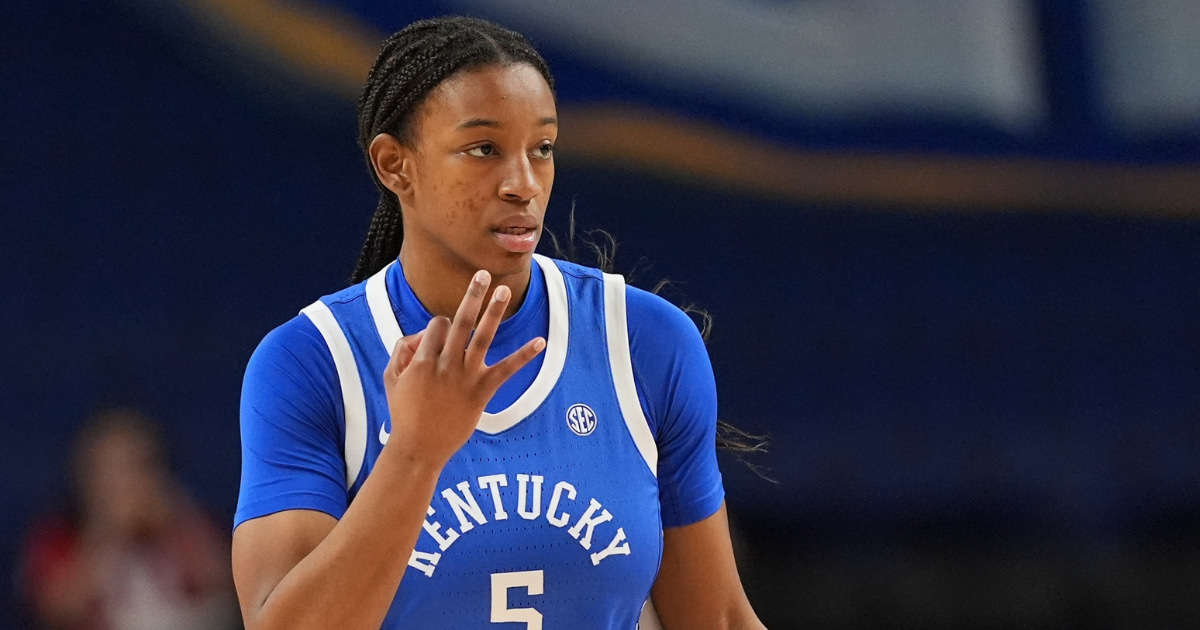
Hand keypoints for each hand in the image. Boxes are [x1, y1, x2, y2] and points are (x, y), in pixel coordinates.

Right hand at [381, 270, 544, 466]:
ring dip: (494, 312)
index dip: (439, 327)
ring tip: (504, 291)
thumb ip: (401, 351)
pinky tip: (541, 342)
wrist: (418, 447)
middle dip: (472, 295)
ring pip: (482, 337)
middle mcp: (445, 363)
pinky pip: (506, 370)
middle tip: (483, 274)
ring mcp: (465, 377)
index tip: (438, 342)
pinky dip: (524, 355)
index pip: (437, 325)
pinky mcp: (481, 391)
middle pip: (460, 320)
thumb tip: (419, 335)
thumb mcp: (391, 379)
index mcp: (422, 358)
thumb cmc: (404, 413)